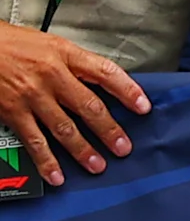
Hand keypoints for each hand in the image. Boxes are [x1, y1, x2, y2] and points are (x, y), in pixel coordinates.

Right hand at [0, 23, 146, 185]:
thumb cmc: (16, 44)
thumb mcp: (52, 45)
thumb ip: (76, 64)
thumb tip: (103, 84)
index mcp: (66, 55)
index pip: (105, 72)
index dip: (128, 90)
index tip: (144, 107)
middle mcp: (52, 76)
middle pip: (88, 106)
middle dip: (109, 130)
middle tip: (124, 148)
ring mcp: (32, 96)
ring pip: (63, 127)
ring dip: (82, 149)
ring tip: (97, 165)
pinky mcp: (13, 112)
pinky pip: (33, 140)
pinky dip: (46, 161)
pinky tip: (56, 176)